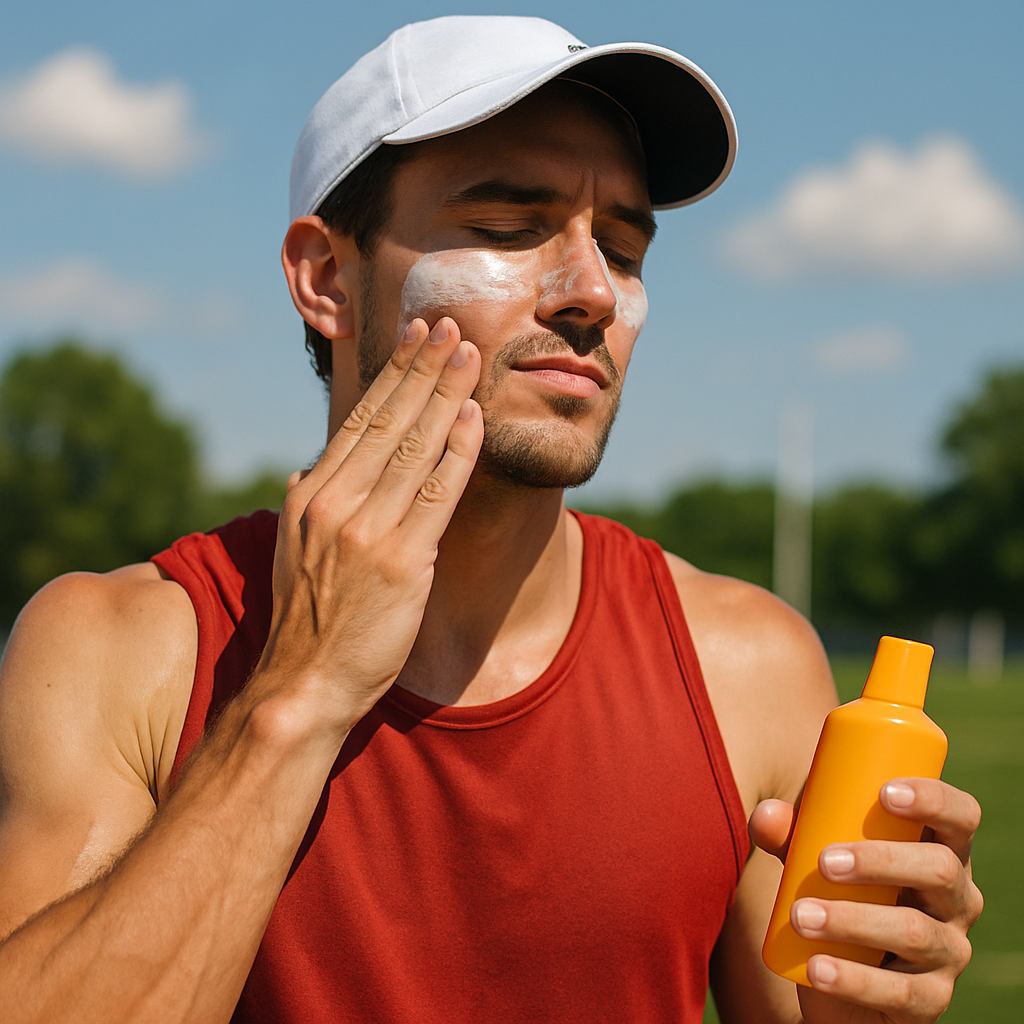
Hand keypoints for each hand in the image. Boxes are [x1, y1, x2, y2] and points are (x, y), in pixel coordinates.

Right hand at [254, 317, 483, 737]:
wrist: (304, 685)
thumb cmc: (308, 620)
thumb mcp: (294, 550)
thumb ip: (311, 504)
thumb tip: (314, 468)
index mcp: (310, 495)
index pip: (358, 420)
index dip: (392, 375)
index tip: (415, 339)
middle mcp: (335, 503)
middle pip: (388, 420)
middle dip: (423, 368)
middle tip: (450, 326)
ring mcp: (367, 530)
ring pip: (415, 446)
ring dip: (446, 395)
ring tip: (469, 354)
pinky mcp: (401, 560)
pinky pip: (437, 492)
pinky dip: (458, 450)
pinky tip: (474, 417)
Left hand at [750, 778, 982, 1022]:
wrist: (836, 970)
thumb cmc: (836, 888)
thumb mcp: (813, 854)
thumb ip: (789, 832)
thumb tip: (767, 816)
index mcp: (939, 848)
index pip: (960, 816)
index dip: (934, 799)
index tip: (885, 792)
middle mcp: (956, 898)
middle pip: (940, 869)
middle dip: (881, 860)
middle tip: (825, 862)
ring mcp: (949, 951)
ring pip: (915, 932)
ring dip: (853, 921)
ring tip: (801, 916)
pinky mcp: (930, 999)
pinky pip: (901, 993)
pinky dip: (854, 979)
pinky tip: (818, 969)